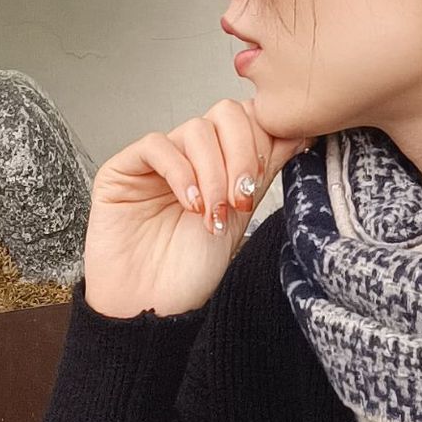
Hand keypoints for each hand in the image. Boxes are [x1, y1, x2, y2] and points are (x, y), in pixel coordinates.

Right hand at [83, 98, 309, 318]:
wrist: (152, 307)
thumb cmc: (191, 271)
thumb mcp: (240, 215)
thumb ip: (263, 170)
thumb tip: (299, 134)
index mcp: (218, 163)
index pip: (246, 121)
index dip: (263, 139)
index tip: (267, 174)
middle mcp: (189, 156)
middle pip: (225, 114)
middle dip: (243, 153)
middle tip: (241, 196)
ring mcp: (156, 161)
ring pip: (195, 129)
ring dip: (214, 172)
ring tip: (213, 212)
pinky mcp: (123, 169)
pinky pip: (156, 145)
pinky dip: (180, 171)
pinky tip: (190, 204)